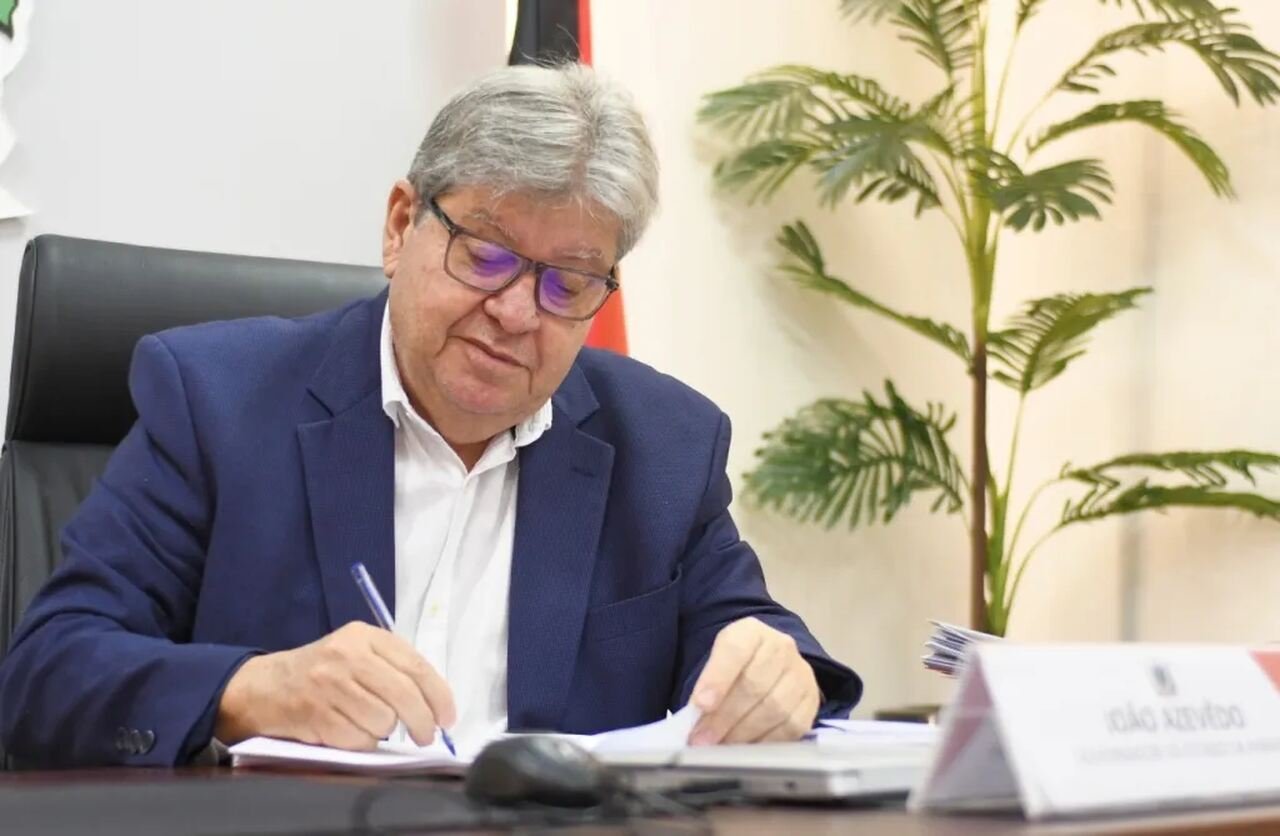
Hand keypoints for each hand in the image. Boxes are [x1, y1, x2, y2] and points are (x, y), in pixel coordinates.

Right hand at [215, 621, 455, 749]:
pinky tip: (351, 730)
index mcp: (365, 636)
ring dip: (385, 731)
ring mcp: (330, 685)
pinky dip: (363, 742)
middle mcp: (347, 656)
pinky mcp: (316, 715)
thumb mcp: (359, 652)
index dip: (439, 696)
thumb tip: (437, 705)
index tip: (448, 717)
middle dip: (423, 722)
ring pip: (383, 721)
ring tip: (372, 723)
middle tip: (427, 736)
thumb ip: (395, 667)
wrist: (269, 686)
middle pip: (404, 695)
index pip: (416, 666)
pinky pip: (359, 740)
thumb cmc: (327, 670)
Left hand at [688, 617, 819, 744]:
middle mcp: (781, 647)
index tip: (700, 705)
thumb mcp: (714, 662)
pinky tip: (746, 749)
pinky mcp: (811, 701)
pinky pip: (792, 727)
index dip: (717, 678)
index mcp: (751, 632)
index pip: (734, 650)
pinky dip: (766, 741)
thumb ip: (705, 685)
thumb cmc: (733, 668)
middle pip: (754, 684)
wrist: (766, 666)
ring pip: (774, 708)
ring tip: (721, 747)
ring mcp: (800, 674)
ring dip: (743, 733)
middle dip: (724, 717)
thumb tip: (694, 720)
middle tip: (703, 738)